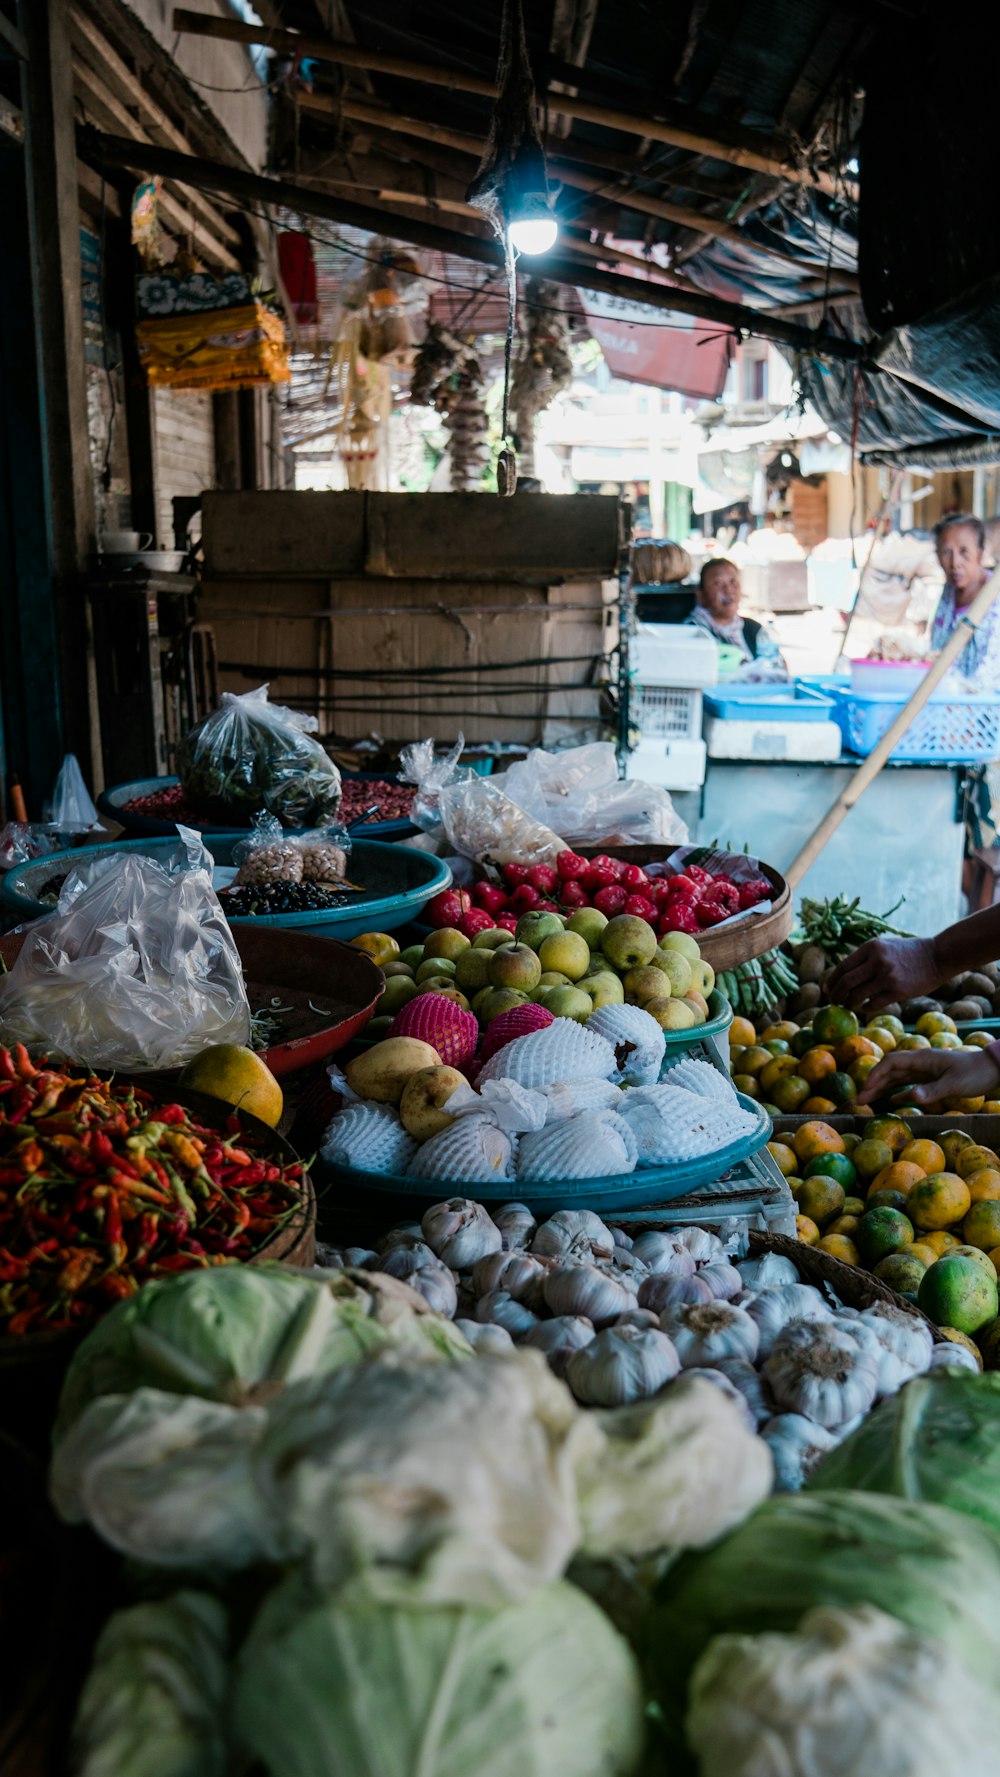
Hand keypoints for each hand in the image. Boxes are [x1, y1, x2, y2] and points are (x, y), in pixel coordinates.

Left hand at [826, 936, 939, 1013]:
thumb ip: (865, 958)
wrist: (937, 956)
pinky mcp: (898, 991)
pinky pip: (873, 1004)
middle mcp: (877, 961)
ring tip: (849, 1006)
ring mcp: (887, 977)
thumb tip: (841, 976)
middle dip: (835, 995)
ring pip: (857, 996)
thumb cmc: (909, 952)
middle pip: (846, 983)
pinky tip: (865, 1007)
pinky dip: (865, 1008)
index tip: (827, 990)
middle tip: (834, 1002)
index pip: (842, 967)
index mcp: (871, 947)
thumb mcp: (884, 946)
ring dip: (849, 1004)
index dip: (832, 981)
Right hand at [857, 1046, 999, 1109]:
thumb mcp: (954, 1084)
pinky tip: (890, 1101)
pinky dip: (898, 1092)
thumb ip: (931, 1090)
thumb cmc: (974, 1074)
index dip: (875, 1075)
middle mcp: (920, 1062)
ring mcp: (926, 1070)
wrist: (993, 1069)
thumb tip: (910, 1097)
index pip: (891, 1063)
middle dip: (873, 1083)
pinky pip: (909, 1084)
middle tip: (859, 1101)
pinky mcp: (932, 1078)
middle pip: (890, 1070)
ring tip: (868, 1101)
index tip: (865, 1090)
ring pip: (897, 1077)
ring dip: (882, 1088)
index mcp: (922, 1059)